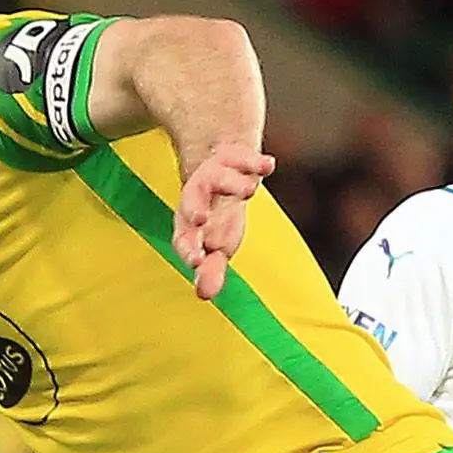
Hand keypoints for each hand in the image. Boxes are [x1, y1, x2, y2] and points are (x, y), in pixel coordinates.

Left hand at [174, 139, 273, 301]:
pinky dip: (256, 162)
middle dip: (195, 209)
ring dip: (232, 183)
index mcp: (188, 224)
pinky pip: (245, 158)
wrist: (220, 168)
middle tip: (201, 219)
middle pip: (191, 200)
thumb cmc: (216, 218)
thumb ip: (211, 270)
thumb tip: (204, 294)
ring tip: (249, 189)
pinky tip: (268, 165)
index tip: (196, 260)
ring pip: (219, 177)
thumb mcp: (214, 246)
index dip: (189, 248)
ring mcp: (216, 174)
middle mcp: (197, 196)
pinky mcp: (236, 157)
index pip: (184, 238)